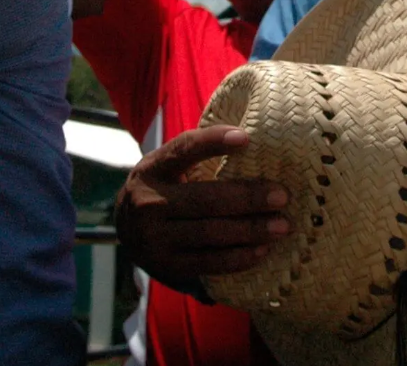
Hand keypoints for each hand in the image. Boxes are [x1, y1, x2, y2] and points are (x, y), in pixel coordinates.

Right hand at [114, 125, 290, 293]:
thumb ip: (195, 156)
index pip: (183, 150)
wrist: (124, 231)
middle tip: (282, 196)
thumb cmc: (162, 190)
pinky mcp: (167, 267)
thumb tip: (249, 141)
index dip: (213, 142)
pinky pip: (209, 263)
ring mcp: (154, 239)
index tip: (246, 138)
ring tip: (281, 226)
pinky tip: (262, 250)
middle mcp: (148, 203)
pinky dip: (239, 257)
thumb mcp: (166, 167)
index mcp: (152, 169)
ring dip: (251, 230)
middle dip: (249, 197)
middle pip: (205, 199)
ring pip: (210, 233)